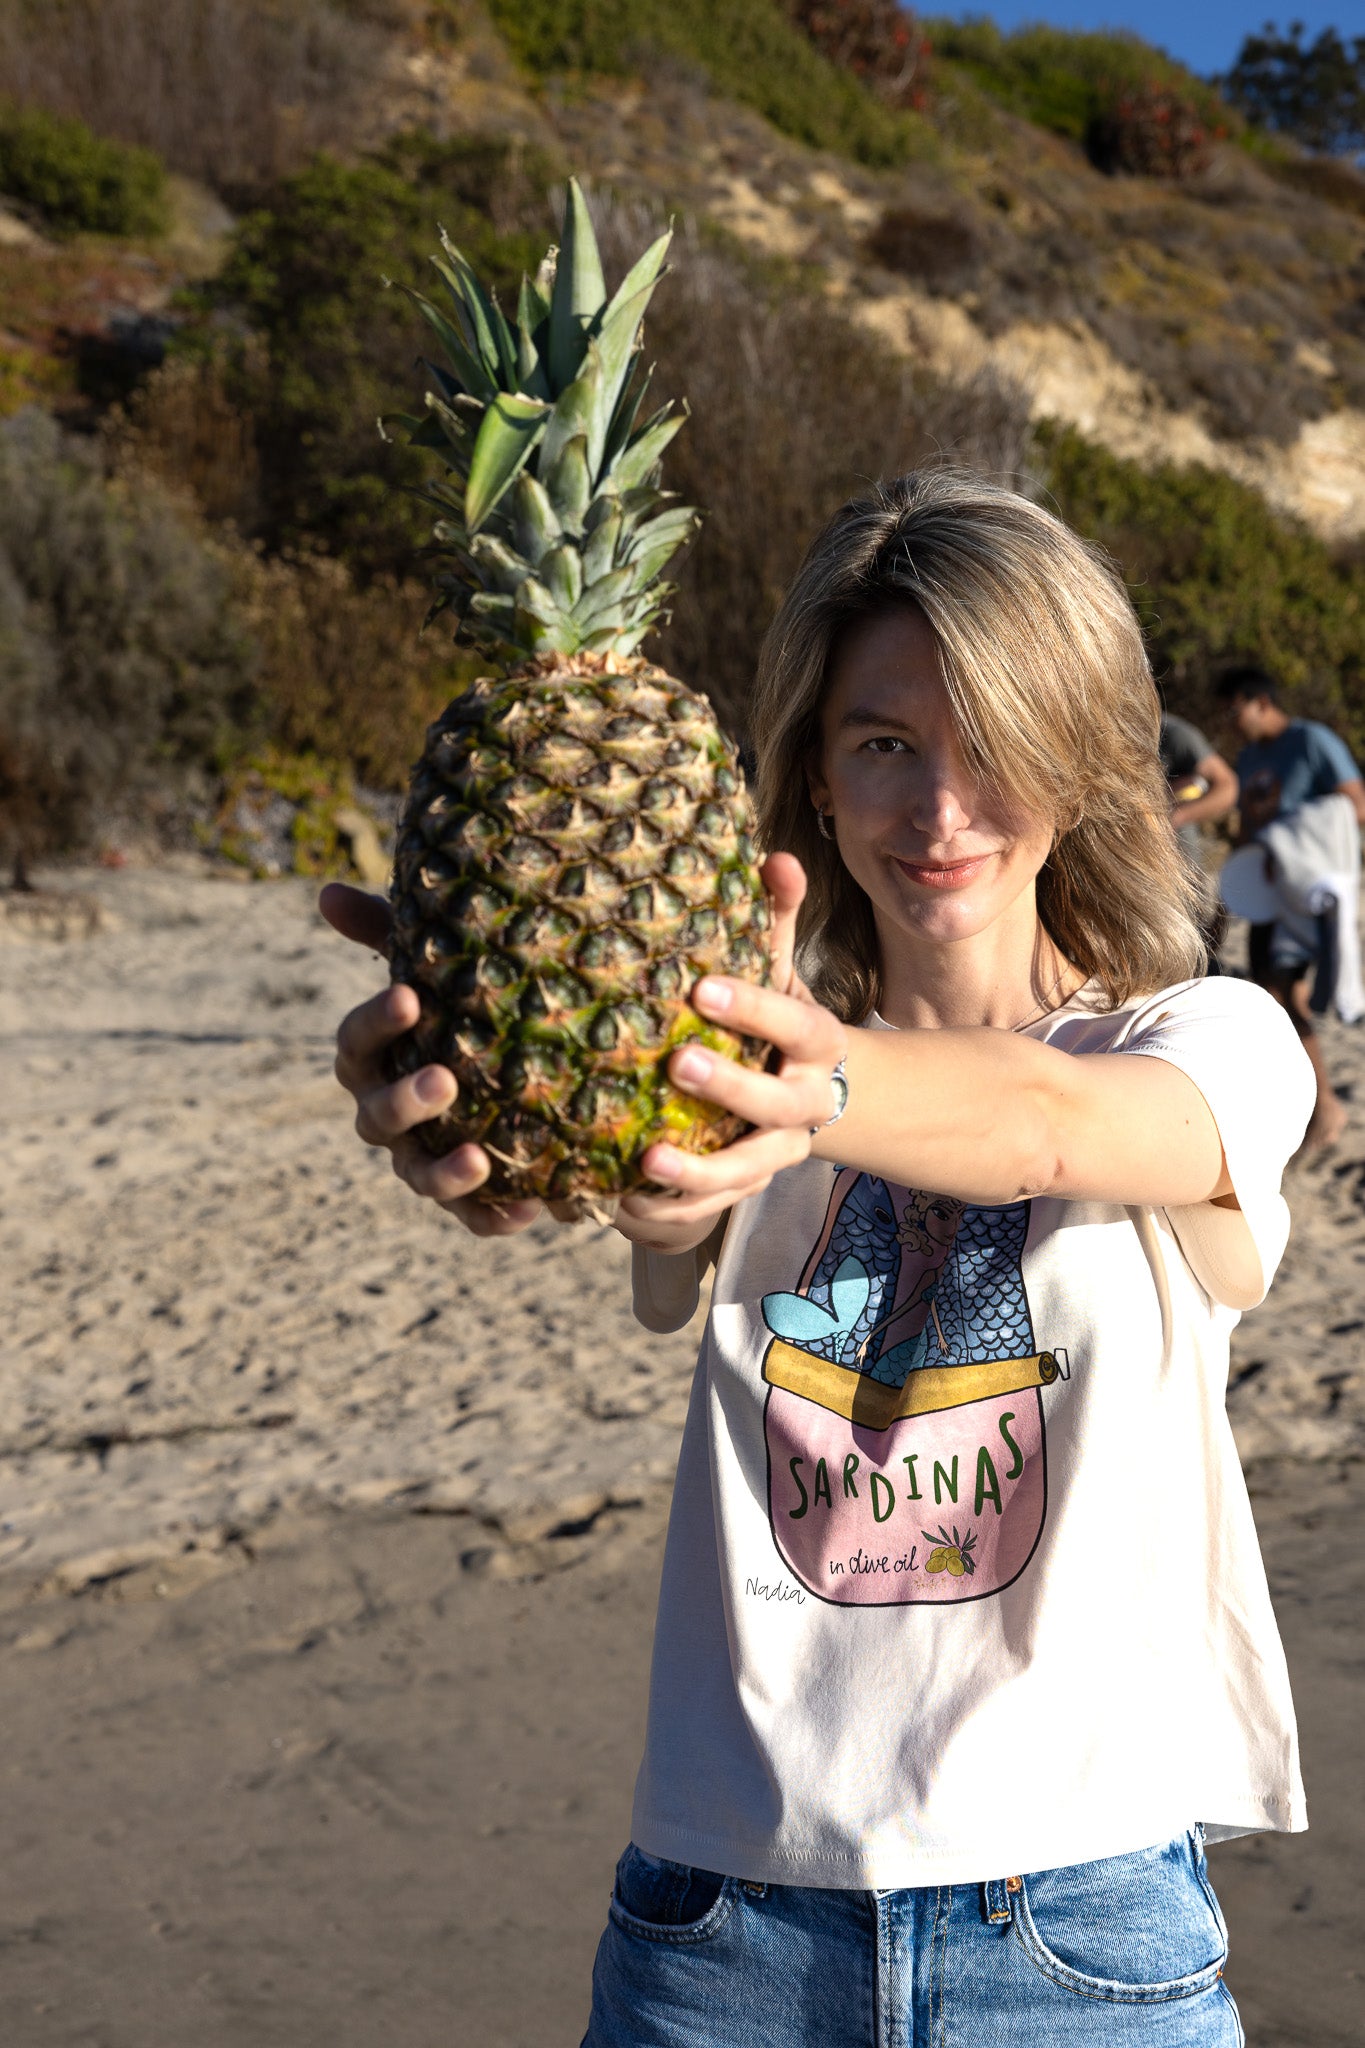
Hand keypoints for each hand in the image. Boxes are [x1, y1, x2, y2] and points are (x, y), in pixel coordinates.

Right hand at [319, 882, 542, 1236]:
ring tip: (480, 1159)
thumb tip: (326, 892)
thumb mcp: (435, 968)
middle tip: (446, 1080)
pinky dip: (492, 1218)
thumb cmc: (460, 1011)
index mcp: (372, 1059)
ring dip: (444, 1173)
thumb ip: (388, 934)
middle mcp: (384, 1115)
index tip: (410, 996)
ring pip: (418, 1176)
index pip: (356, 1041)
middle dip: (408, 1102)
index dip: (377, 1022)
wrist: (515, 1075)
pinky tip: (525, 1210)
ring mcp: (420, 1160)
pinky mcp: (465, 1199)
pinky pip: (471, 1218)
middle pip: (379, 1117)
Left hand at [615, 857, 845, 1244]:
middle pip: (777, 1103)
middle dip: (731, 1086)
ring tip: (646, 1158)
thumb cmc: (779, 1020)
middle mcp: (806, 1101)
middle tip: (677, 1063)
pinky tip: (624, 1201)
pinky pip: (715, 1209)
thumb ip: (775, 919)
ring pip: (749, 1170)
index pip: (795, 1022)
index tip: (702, 987)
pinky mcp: (749, 1186)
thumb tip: (779, 857)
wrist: (821, 1092)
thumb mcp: (781, 969)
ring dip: (700, 1171)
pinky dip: (673, 1210)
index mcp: (817, 1040)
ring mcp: (780, 1151)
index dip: (754, 1007)